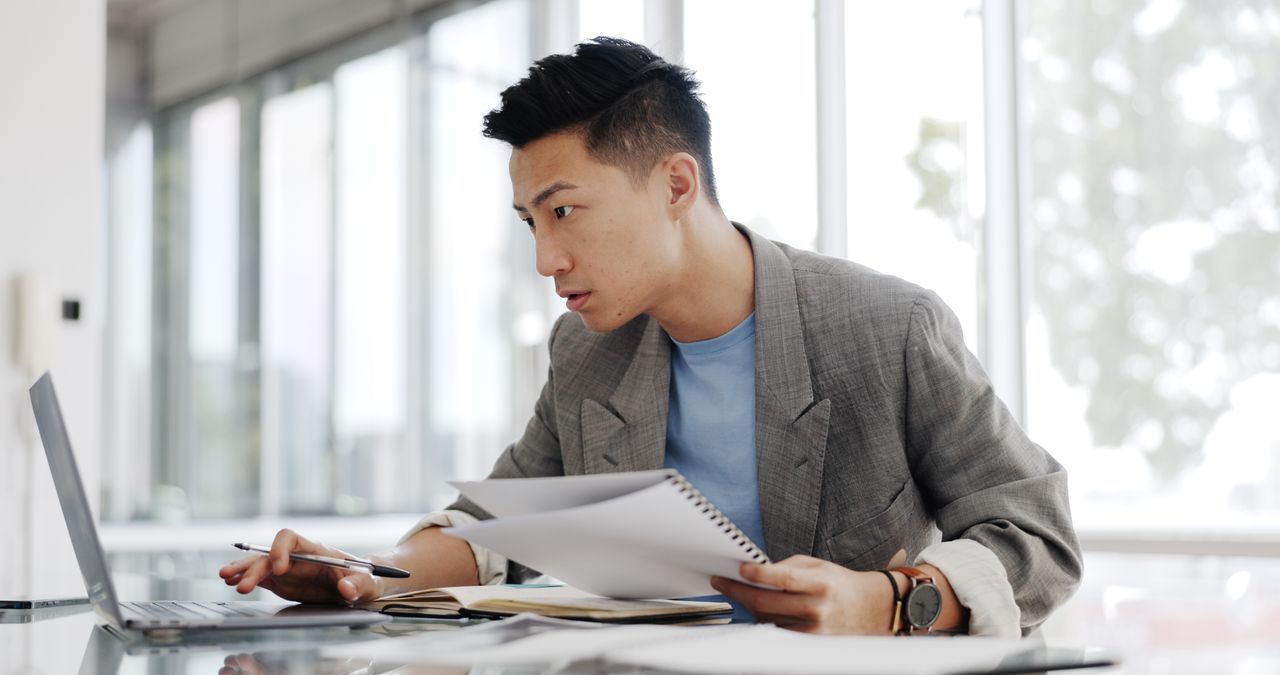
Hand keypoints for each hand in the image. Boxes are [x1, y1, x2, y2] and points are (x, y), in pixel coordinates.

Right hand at [218, 529, 383, 604]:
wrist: (360, 583)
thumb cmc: (365, 577)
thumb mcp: (367, 582)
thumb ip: (358, 584)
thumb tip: (346, 590)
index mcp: (316, 550)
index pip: (290, 539)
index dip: (280, 551)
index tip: (280, 570)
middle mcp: (297, 556)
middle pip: (269, 555)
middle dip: (254, 567)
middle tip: (240, 584)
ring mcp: (288, 569)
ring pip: (260, 565)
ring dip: (243, 570)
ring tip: (225, 578)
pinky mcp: (282, 581)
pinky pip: (261, 578)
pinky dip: (246, 579)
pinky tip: (232, 583)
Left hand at [710, 554, 897, 634]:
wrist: (869, 609)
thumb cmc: (839, 583)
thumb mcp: (817, 565)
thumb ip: (788, 567)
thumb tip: (755, 572)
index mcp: (820, 583)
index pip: (783, 577)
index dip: (758, 573)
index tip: (739, 568)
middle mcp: (816, 609)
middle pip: (766, 602)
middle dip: (738, 591)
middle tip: (720, 582)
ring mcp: (812, 631)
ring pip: (766, 619)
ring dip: (749, 606)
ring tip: (740, 594)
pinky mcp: (808, 645)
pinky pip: (775, 634)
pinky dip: (762, 621)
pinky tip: (755, 611)